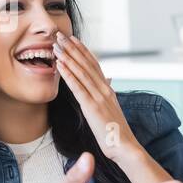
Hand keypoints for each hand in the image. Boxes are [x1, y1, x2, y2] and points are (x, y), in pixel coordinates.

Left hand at [54, 32, 139, 162]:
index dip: (83, 50)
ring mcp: (99, 97)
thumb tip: (107, 82)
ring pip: (81, 72)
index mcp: (108, 90)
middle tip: (60, 35)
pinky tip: (60, 66)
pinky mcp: (92, 107)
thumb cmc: (117, 133)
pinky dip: (68, 75)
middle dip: (73, 48)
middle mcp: (105, 89)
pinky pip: (78, 88)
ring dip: (68, 57)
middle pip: (87, 64)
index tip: (73, 39)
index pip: (95, 65)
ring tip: (56, 46)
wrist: (125, 147)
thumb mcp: (112, 110)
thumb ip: (107, 95)